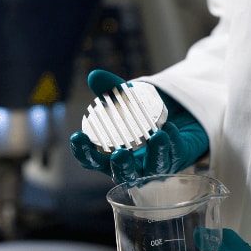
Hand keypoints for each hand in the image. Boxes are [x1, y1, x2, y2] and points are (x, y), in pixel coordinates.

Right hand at [69, 69, 207, 183]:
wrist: (173, 115)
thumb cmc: (140, 113)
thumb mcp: (125, 97)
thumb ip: (110, 88)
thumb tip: (94, 75)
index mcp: (110, 154)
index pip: (92, 160)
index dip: (83, 152)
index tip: (77, 137)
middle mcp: (129, 165)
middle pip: (121, 174)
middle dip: (121, 166)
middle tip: (119, 154)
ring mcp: (152, 166)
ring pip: (151, 169)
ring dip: (155, 154)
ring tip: (157, 136)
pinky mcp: (174, 160)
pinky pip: (173, 155)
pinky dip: (172, 143)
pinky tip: (170, 128)